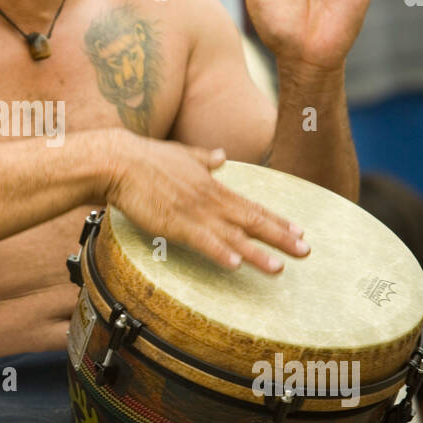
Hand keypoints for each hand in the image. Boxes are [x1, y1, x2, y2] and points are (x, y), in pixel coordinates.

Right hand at [105, 135, 309, 274]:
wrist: (118, 160)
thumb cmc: (145, 158)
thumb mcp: (182, 153)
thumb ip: (204, 158)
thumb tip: (222, 156)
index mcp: (212, 186)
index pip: (251, 206)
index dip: (276, 220)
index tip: (299, 231)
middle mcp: (209, 200)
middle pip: (251, 221)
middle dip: (280, 237)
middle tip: (305, 251)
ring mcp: (193, 212)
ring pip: (232, 236)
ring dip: (257, 253)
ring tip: (279, 268)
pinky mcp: (173, 223)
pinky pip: (201, 242)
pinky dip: (219, 252)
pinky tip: (235, 265)